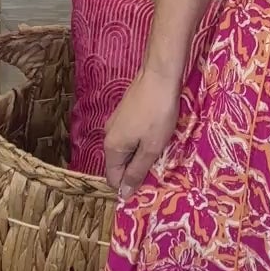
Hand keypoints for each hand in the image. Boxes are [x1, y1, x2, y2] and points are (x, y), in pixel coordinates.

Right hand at [103, 64, 181, 199]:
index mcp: (112, 148)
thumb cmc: (158, 113)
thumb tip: (123, 194)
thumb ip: (137, 171)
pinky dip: (142, 140)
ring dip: (141, 154)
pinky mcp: (124, 112)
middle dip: (137, 170)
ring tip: (161, 151)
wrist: (159, 76)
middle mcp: (108, 135)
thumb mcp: (151, 148)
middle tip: (159, 168)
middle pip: (119, 164)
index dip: (129, 186)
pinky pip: (130, 136)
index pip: (114, 178)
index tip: (150, 186)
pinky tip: (157, 135)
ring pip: (126, 149)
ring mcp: (115, 122)